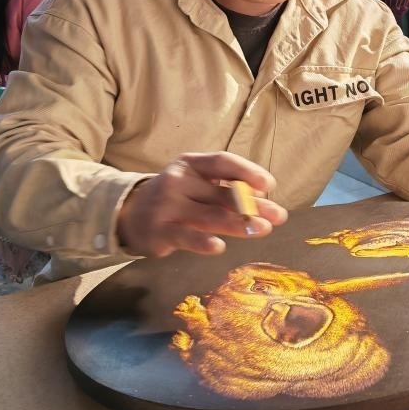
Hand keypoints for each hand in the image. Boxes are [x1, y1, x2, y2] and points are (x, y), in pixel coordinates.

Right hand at [116, 152, 288, 257]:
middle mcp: (178, 181)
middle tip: (279, 216)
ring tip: (263, 229)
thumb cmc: (175, 197)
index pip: (222, 162)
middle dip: (254, 205)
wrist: (129, 214)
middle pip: (222, 193)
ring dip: (239, 223)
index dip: (247, 172)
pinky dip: (202, 242)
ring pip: (209, 215)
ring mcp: (167, 206)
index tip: (269, 185)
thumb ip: (224, 190)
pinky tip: (219, 247)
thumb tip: (264, 202)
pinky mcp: (160, 232)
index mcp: (190, 164)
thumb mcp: (196, 184)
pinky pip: (185, 237)